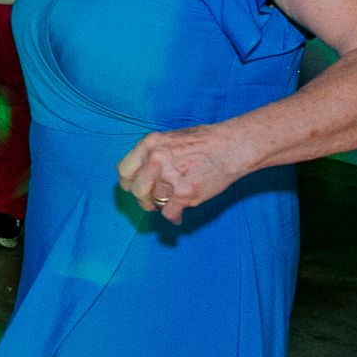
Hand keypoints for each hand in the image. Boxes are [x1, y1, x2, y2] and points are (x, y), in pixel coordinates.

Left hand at [116, 125, 247, 224]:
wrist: (232, 146)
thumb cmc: (204, 141)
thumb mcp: (170, 138)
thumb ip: (153, 154)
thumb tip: (139, 174)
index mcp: (150, 144)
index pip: (124, 171)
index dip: (128, 183)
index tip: (134, 187)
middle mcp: (156, 160)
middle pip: (137, 190)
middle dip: (143, 199)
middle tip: (152, 201)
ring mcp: (170, 177)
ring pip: (155, 202)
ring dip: (162, 205)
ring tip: (172, 202)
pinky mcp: (184, 193)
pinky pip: (169, 213)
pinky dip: (173, 218)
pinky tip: (178, 217)